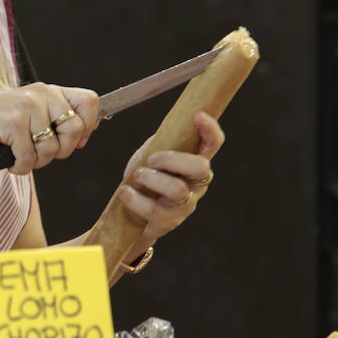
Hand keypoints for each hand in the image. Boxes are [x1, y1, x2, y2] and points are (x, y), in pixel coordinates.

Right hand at [0, 82, 99, 173]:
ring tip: (20, 152)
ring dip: (35, 161)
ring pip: (51, 149)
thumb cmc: (1, 123)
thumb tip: (87, 132)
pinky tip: (9, 157)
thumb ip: (59, 118)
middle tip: (41, 151)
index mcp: (50, 91)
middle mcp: (41, 94)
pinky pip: (29, 158)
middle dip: (61, 150)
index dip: (87, 125)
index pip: (89, 101)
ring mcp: (27, 106)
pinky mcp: (13, 122)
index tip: (74, 139)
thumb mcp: (34, 113)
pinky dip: (19, 166)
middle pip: (74, 129)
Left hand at [114, 112, 224, 251]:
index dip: (210, 130)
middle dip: (173, 159)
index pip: (212, 145)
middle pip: (201, 168)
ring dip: (152, 179)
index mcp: (195, 163)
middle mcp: (197, 185)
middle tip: (152, 160)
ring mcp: (186, 205)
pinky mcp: (169, 222)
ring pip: (178, 190)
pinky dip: (134, 198)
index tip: (198, 115)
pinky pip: (154, 210)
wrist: (132, 216)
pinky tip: (125, 192)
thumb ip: (163, 140)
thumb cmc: (146, 179)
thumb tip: (173, 121)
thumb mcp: (152, 154)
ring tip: (137, 175)